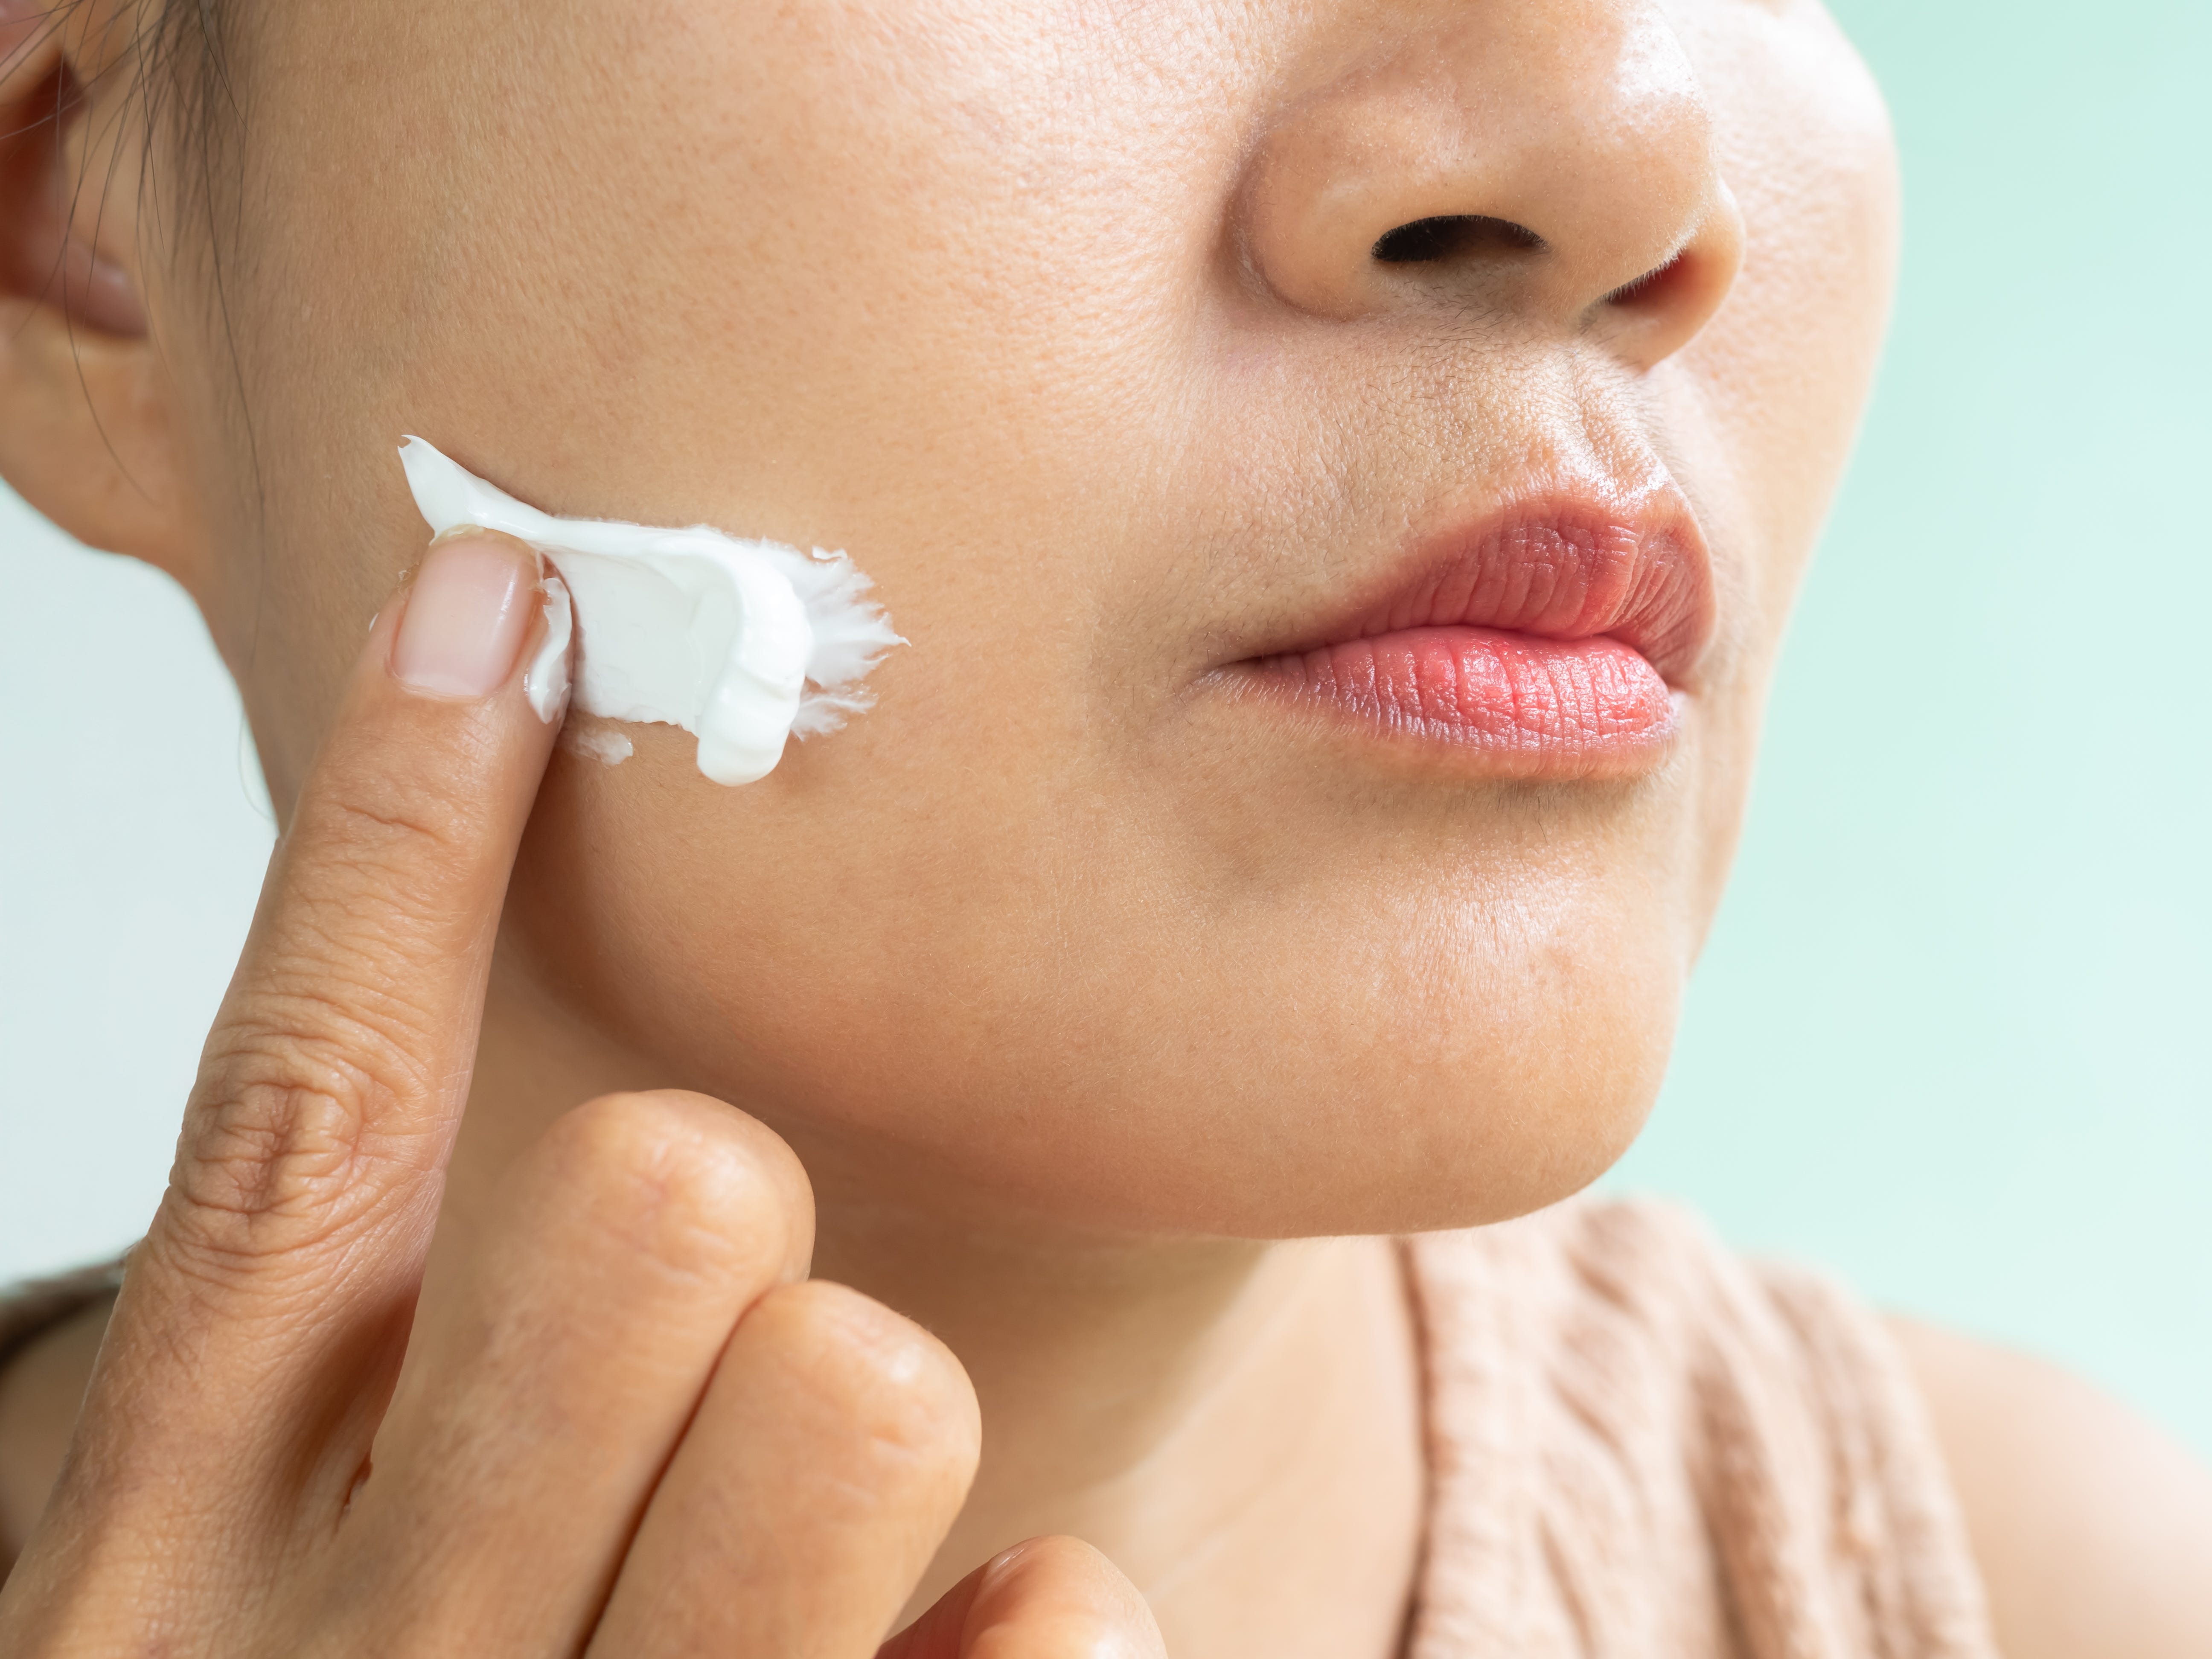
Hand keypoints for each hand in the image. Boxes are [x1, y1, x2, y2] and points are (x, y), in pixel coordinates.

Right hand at [0, 531, 1164, 1656]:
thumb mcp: (310, 1582)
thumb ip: (406, 1367)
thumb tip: (648, 1094)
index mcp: (173, 1554)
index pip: (294, 1110)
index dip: (396, 830)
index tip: (497, 589)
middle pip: (644, 1197)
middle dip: (709, 1224)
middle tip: (692, 1353)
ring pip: (861, 1378)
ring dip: (860, 1428)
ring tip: (792, 1565)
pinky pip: (1054, 1620)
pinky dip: (1034, 1640)